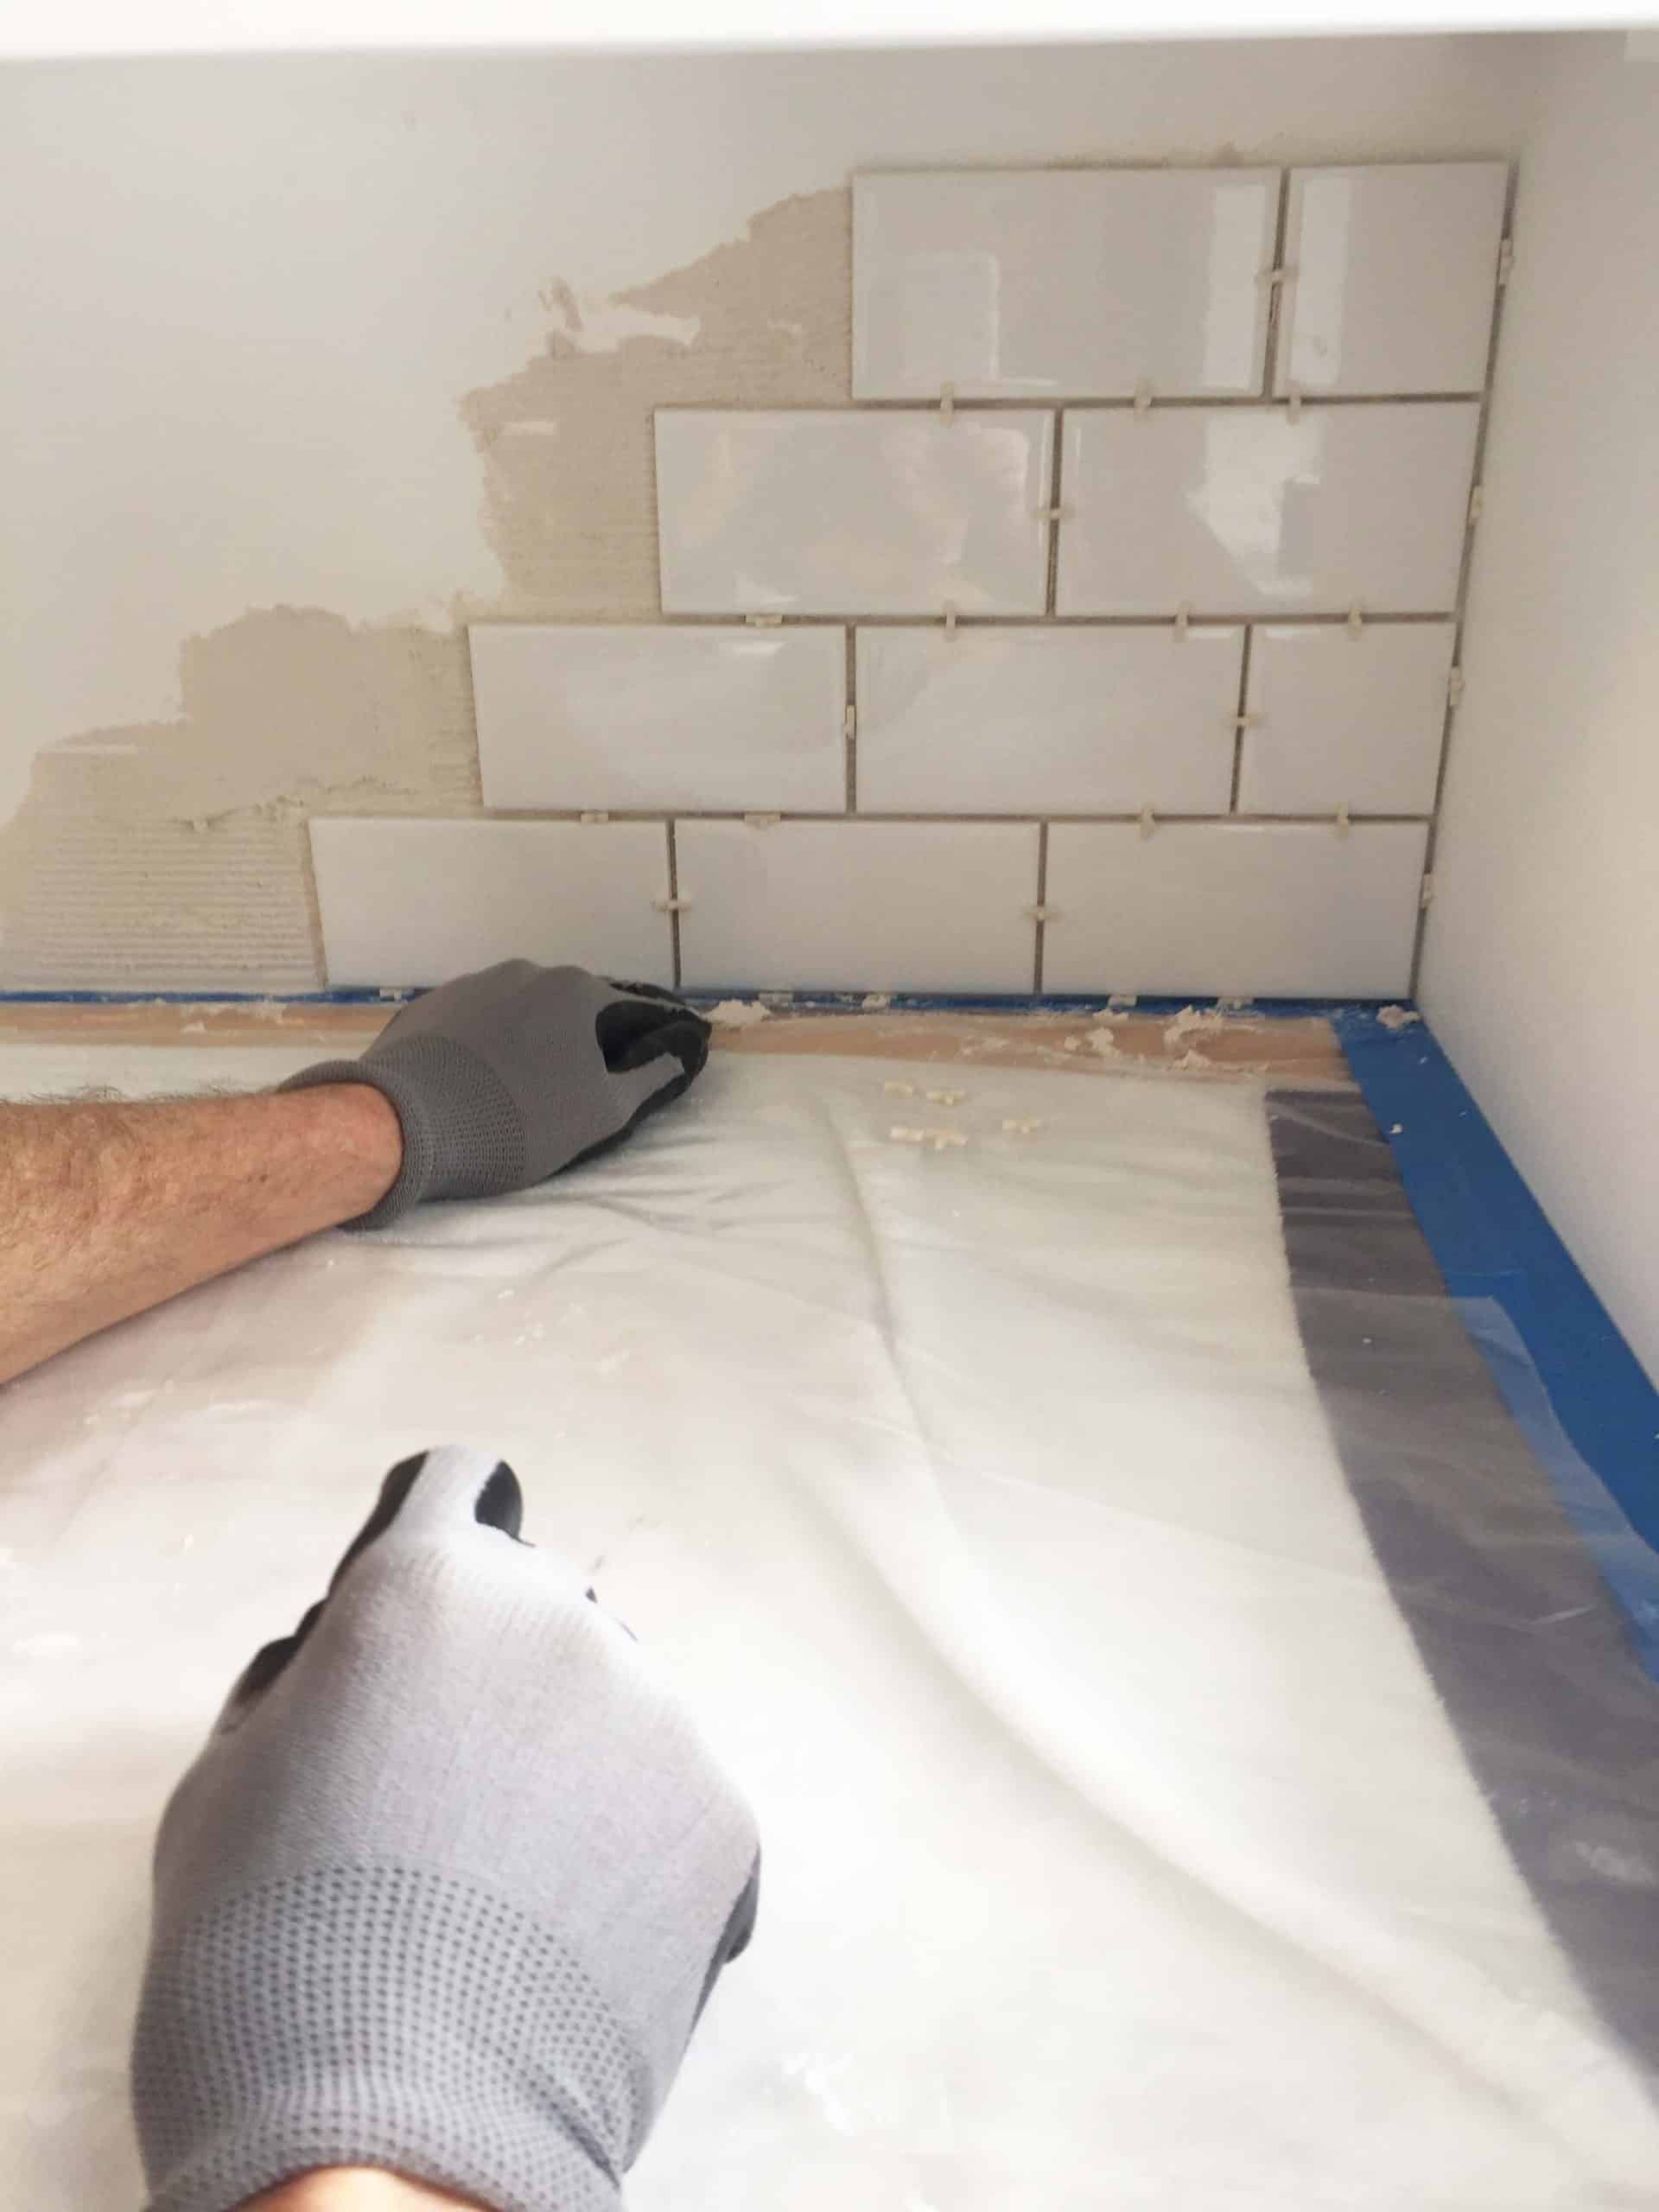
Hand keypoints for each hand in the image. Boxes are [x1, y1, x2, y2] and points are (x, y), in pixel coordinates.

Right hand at [132, 1446, 759, 2211]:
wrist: (385, 2141)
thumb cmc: (265, 1951)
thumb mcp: (225, 1782)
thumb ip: (308, 1683)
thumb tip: (346, 1658)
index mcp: (431, 1581)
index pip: (454, 1487)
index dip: (426, 1540)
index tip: (418, 1610)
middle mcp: (561, 1618)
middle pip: (536, 1610)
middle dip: (493, 1673)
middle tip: (439, 1797)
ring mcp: (659, 1717)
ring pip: (611, 1710)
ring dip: (568, 1767)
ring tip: (504, 1896)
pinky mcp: (725, 1819)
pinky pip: (670, 1810)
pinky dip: (629, 1860)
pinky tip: (570, 1944)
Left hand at [282, 961, 710, 1227]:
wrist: (411, 1122)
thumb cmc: (522, 1119)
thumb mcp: (602, 1112)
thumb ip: (647, 1079)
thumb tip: (675, 1056)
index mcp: (576, 990)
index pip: (629, 1010)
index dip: (645, 1037)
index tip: (650, 1058)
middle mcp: (526, 972)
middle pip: (569, 1006)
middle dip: (582, 1037)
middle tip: (581, 1081)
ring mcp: (471, 984)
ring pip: (518, 1011)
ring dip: (530, 1039)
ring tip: (523, 1084)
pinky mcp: (427, 1006)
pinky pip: (472, 1023)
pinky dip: (485, 1044)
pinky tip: (477, 1080)